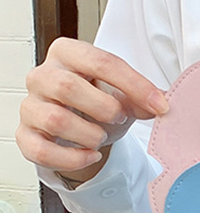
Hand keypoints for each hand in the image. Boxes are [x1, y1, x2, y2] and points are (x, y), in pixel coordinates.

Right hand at [16, 38, 168, 184]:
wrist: (78, 128)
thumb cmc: (97, 102)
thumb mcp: (124, 95)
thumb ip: (142, 97)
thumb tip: (162, 102)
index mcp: (68, 54)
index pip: (100, 61)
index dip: (134, 85)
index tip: (160, 105)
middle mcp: (42, 76)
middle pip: (67, 87)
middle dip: (105, 108)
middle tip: (120, 118)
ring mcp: (30, 106)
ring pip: (56, 120)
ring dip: (90, 134)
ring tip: (102, 136)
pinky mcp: (25, 135)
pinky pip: (42, 151)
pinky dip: (74, 158)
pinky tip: (91, 155)